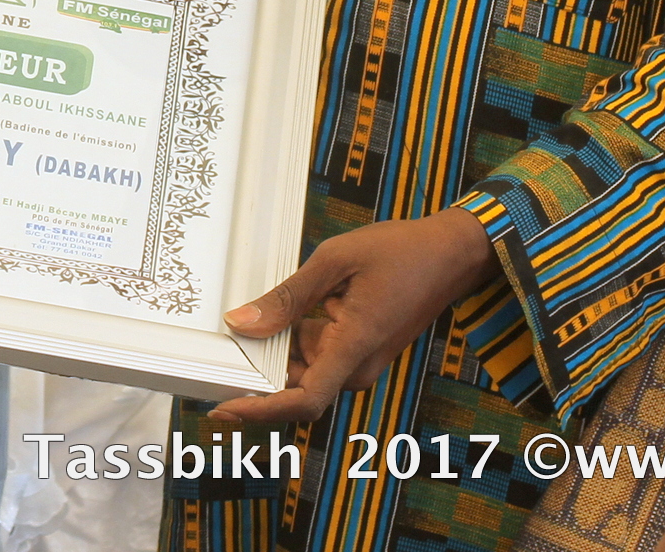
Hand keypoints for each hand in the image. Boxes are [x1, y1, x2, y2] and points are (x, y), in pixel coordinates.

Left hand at [212, 211, 498, 426]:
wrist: (451, 254)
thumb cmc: (399, 252)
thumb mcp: (334, 261)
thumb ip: (288, 298)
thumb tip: (242, 323)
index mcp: (353, 347)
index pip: (304, 400)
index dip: (260, 411)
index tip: (223, 409)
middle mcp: (357, 366)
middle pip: (297, 388)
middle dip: (257, 379)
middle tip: (213, 358)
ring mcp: (360, 360)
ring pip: (305, 371)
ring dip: (274, 356)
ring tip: (238, 328)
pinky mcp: (360, 350)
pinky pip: (318, 356)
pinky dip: (292, 344)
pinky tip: (272, 318)